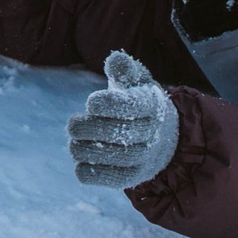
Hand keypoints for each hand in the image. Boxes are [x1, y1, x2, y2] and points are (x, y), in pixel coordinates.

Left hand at [67, 50, 179, 188]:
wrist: (165, 137)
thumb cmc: (141, 102)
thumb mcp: (138, 82)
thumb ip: (125, 70)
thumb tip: (114, 58)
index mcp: (152, 105)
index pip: (132, 106)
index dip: (111, 105)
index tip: (91, 102)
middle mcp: (152, 133)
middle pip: (120, 133)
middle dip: (91, 129)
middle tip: (72, 125)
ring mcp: (145, 157)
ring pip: (115, 157)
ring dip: (88, 151)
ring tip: (73, 143)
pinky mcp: (136, 176)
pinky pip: (115, 179)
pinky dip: (95, 174)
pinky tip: (80, 164)